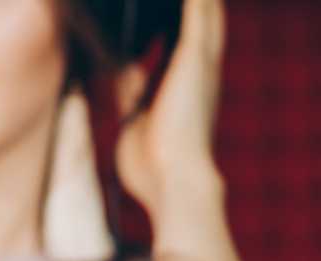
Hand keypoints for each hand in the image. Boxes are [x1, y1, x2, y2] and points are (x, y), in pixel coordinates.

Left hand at [115, 0, 256, 260]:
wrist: (174, 182)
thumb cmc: (150, 167)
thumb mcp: (134, 118)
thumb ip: (129, 91)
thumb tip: (116, 72)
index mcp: (184, 83)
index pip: (175, 35)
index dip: (163, 15)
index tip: (145, 7)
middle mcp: (199, 66)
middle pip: (198, 13)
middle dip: (185, 1)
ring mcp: (200, 58)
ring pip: (203, 4)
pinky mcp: (194, 53)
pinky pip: (195, 6)